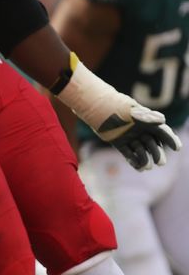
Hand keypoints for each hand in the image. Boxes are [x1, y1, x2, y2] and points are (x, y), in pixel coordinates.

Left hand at [57, 60, 182, 170]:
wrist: (97, 108)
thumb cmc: (117, 107)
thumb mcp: (132, 111)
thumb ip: (146, 116)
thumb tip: (163, 120)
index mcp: (146, 122)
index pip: (162, 132)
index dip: (170, 139)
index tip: (177, 148)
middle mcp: (140, 130)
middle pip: (153, 144)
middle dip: (157, 154)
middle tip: (161, 163)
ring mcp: (129, 137)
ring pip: (141, 150)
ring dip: (145, 159)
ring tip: (147, 167)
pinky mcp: (119, 142)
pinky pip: (128, 153)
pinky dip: (133, 161)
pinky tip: (139, 168)